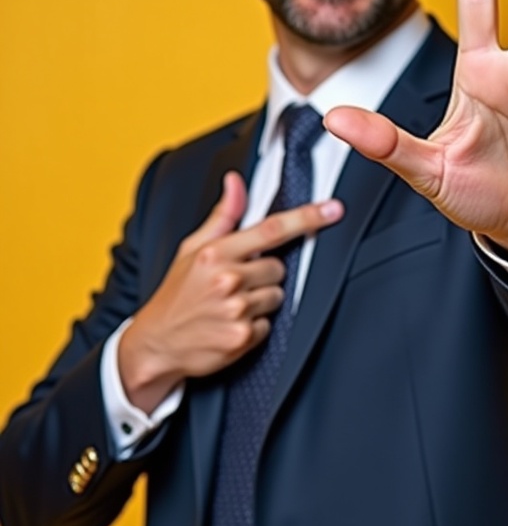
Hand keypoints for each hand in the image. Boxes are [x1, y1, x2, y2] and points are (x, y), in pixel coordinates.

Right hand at [118, 171, 342, 412]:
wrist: (157, 343)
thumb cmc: (177, 294)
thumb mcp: (192, 250)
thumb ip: (222, 217)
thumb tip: (236, 181)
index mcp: (215, 253)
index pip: (272, 230)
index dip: (307, 218)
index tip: (333, 209)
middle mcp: (228, 279)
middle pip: (279, 267)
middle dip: (265, 274)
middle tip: (236, 284)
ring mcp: (236, 310)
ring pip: (277, 296)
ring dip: (260, 301)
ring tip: (230, 306)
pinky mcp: (243, 337)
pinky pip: (268, 324)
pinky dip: (254, 326)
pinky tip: (230, 325)